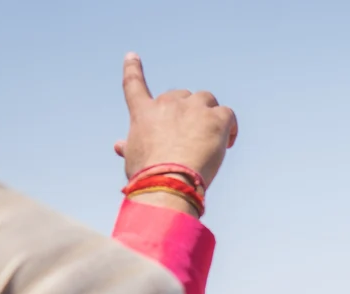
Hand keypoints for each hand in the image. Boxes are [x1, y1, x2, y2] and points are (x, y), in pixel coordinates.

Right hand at [113, 53, 237, 188]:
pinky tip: (228, 143)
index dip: (133, 68)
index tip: (132, 56)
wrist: (169, 181)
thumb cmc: (148, 176)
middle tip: (193, 136)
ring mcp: (193, 108)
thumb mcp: (133, 160)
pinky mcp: (215, 118)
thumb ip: (129, 148)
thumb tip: (119, 146)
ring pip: (207, 99)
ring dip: (210, 115)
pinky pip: (227, 113)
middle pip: (182, 95)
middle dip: (188, 112)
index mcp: (143, 112)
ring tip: (213, 139)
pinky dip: (230, 127)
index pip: (134, 83)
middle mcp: (167, 104)